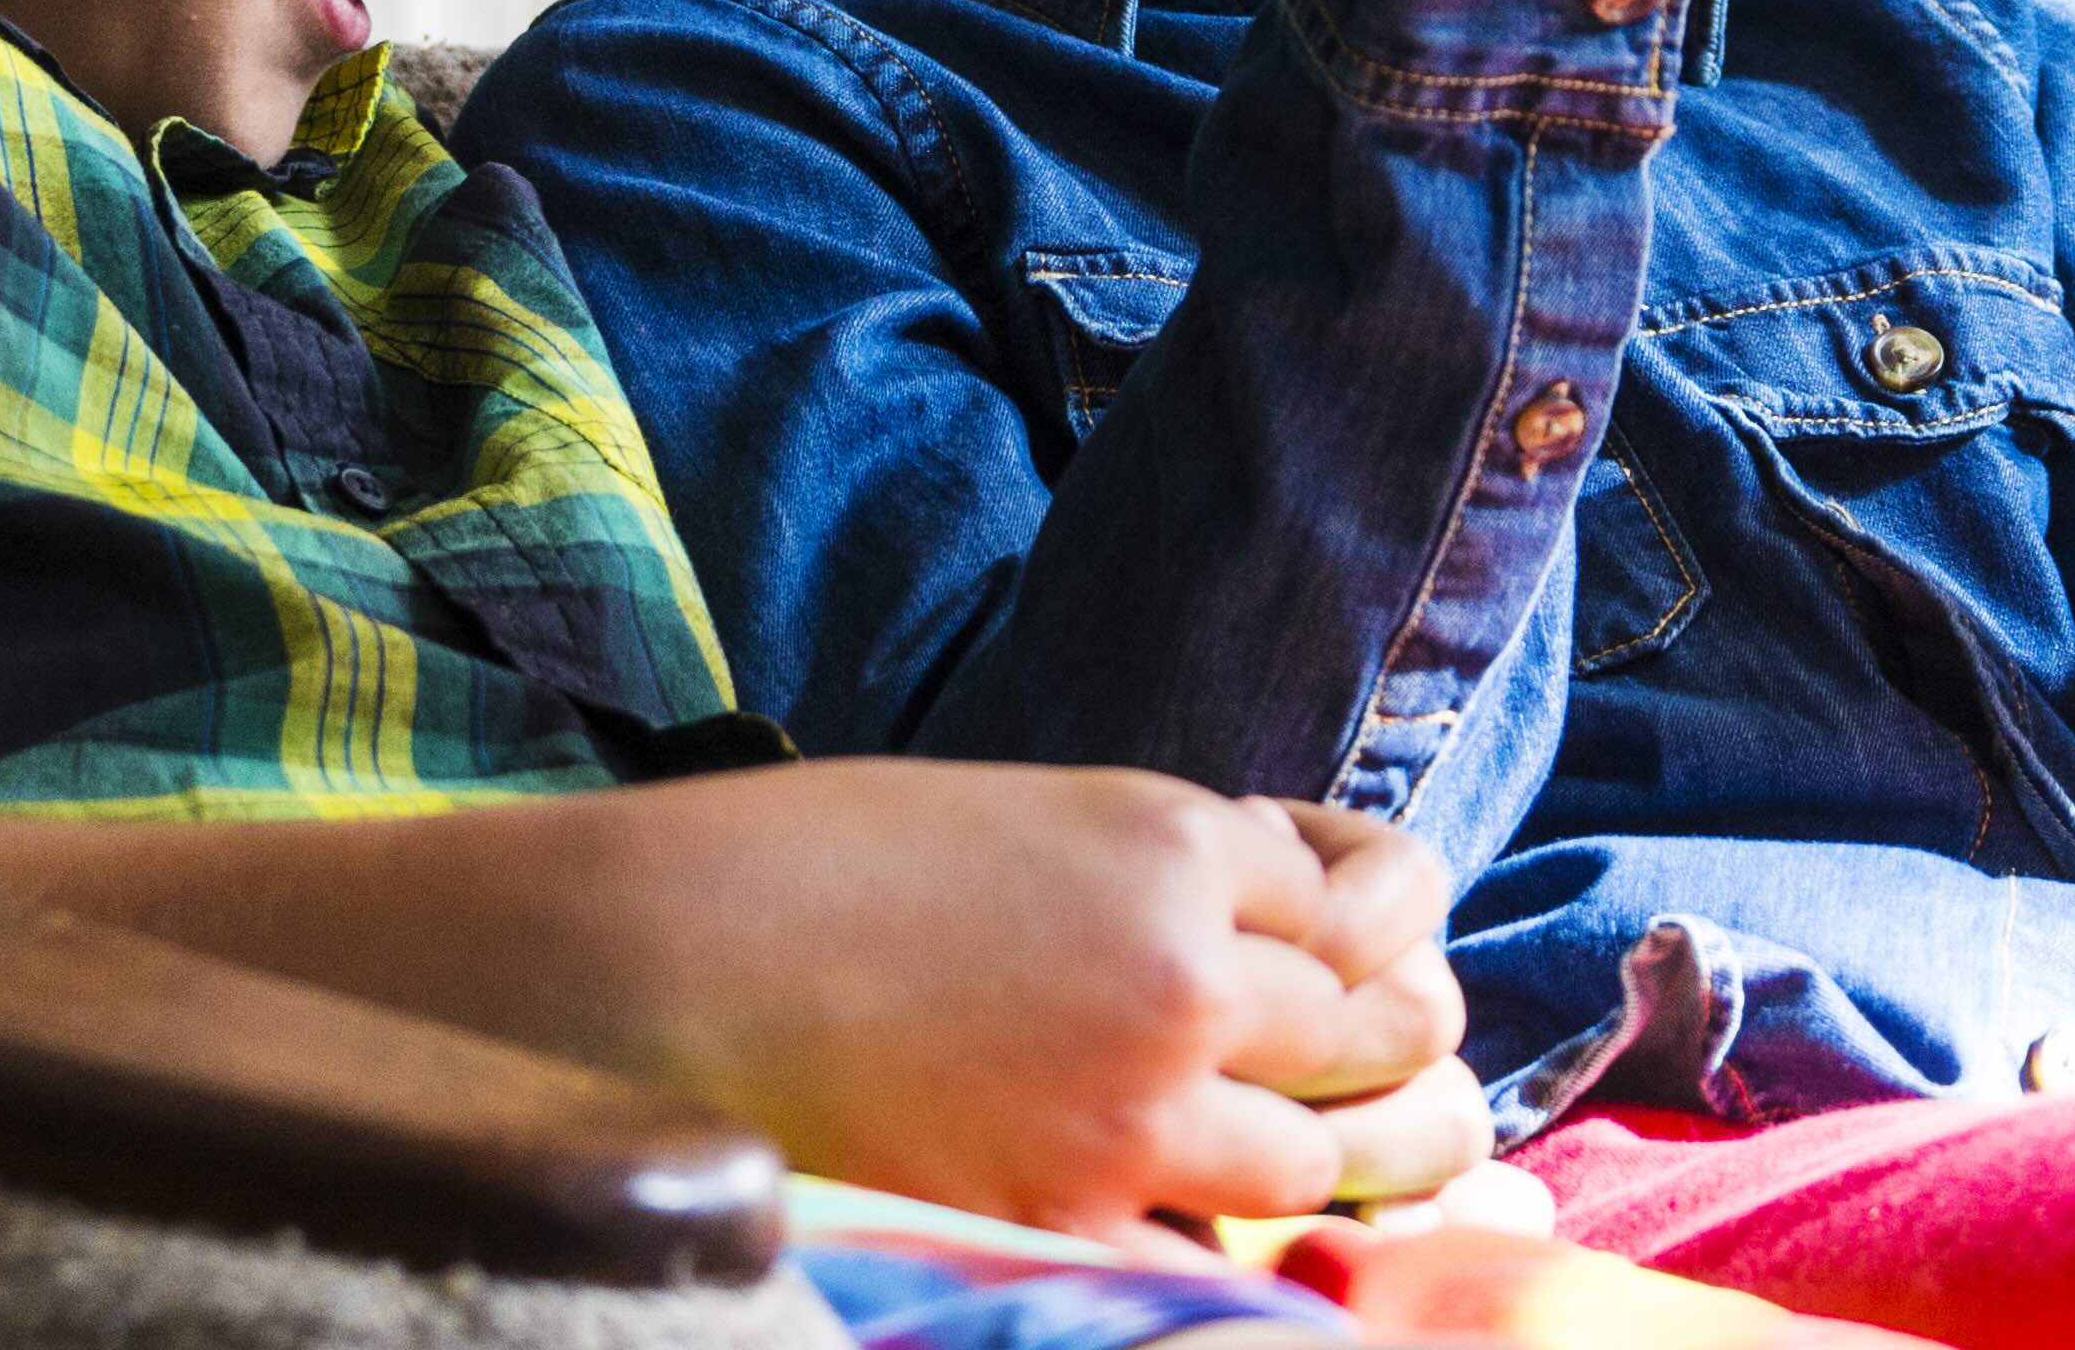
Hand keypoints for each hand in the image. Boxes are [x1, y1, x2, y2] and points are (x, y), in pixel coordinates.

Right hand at [593, 762, 1472, 1237]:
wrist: (667, 965)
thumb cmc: (814, 868)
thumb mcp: (1018, 819)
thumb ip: (1149, 872)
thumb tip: (1254, 917)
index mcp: (1170, 841)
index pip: (1353, 891)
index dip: (1370, 917)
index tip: (1369, 940)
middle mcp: (1186, 971)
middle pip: (1377, 1021)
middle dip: (1399, 1037)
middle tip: (1408, 1055)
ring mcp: (1138, 1107)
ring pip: (1327, 1152)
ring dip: (1352, 1151)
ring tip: (1369, 1149)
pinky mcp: (1073, 1215)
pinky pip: (1226, 1255)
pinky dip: (1251, 1252)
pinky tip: (1253, 1244)